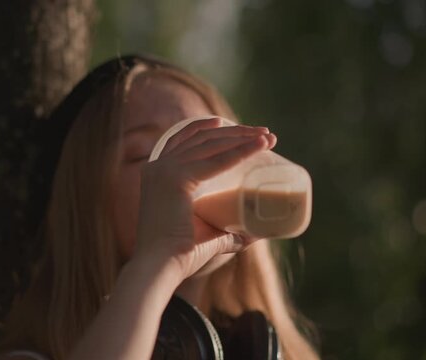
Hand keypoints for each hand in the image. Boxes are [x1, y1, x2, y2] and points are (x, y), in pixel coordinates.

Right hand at [132, 117, 276, 280]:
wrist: (160, 267)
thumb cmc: (179, 255)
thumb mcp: (206, 233)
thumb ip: (228, 233)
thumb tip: (256, 234)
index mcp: (157, 173)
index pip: (185, 138)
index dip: (213, 129)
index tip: (242, 131)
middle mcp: (158, 166)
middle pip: (201, 137)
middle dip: (235, 132)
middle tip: (264, 134)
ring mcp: (165, 169)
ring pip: (210, 143)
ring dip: (242, 137)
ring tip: (268, 137)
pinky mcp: (176, 178)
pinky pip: (217, 161)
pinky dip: (241, 151)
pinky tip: (260, 146)